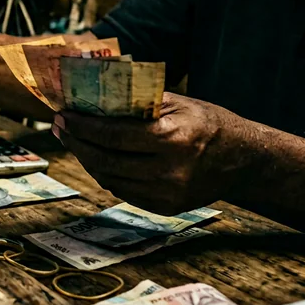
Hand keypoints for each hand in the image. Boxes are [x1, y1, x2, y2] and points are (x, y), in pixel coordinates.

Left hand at [52, 93, 252, 214]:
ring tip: (73, 141)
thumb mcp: (178, 103)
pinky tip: (96, 158)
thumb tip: (94, 96)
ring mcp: (167, 194)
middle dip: (76, 142)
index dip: (83, 126)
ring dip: (86, 159)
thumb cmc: (208, 122)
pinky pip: (122, 191)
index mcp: (172, 139)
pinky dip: (104, 174)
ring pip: (109, 179)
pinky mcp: (165, 207)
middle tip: (60, 127)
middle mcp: (169, 171)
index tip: (63, 115)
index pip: (113, 135)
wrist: (244, 160)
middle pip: (105, 160)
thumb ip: (138, 102)